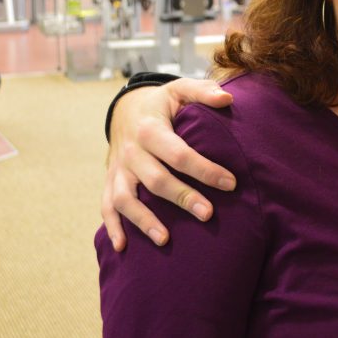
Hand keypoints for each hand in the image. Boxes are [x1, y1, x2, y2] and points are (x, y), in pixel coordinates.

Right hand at [101, 78, 234, 250]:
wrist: (126, 110)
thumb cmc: (162, 104)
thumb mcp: (180, 90)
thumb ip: (203, 92)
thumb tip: (228, 98)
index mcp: (151, 130)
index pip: (179, 153)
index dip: (205, 169)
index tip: (231, 183)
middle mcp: (132, 152)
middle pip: (156, 180)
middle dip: (182, 197)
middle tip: (208, 214)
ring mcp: (118, 170)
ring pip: (126, 198)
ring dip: (143, 220)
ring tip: (165, 239)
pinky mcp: (110, 182)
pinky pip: (107, 207)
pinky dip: (112, 227)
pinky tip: (123, 248)